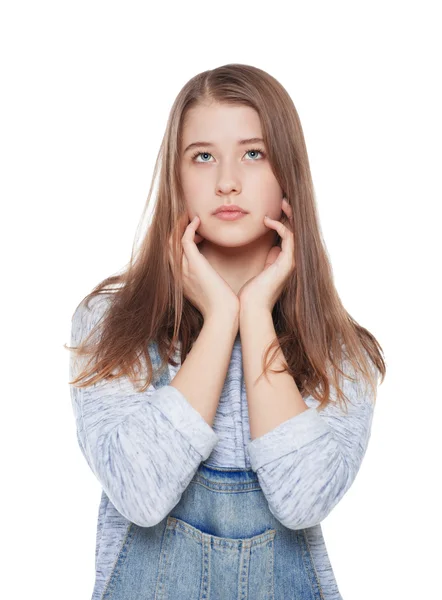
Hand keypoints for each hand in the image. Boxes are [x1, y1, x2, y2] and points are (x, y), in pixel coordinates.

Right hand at [168, 213, 239, 321]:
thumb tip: (211, 276)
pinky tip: (197, 221)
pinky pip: (184, 240)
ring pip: (172, 241)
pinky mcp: (193, 264)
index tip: (193, 235)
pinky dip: (189, 228)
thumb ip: (204, 281)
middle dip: (174, 231)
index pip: (171, 256)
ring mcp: (183, 269)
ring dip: (179, 226)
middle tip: (186, 220)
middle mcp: (177, 274)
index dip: (178, 242)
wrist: (222, 315)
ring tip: (190, 217)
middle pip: (167, 247)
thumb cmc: (220, 306)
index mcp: (179, 281)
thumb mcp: (207, 292)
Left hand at [237, 198, 294, 312]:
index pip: (291, 235)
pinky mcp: (287, 263)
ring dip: (289, 215)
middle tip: (283, 199)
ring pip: (296, 231)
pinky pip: (288, 238)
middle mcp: (292, 260)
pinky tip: (267, 221)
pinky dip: (279, 227)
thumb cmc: (252, 292)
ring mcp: (292, 261)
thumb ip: (269, 258)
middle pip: (297, 230)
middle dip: (291, 214)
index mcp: (286, 261)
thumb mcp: (262, 270)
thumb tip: (272, 247)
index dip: (286, 219)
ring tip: (281, 202)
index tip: (276, 207)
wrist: (252, 308)